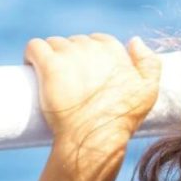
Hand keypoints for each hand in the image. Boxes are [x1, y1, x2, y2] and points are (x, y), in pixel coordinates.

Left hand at [24, 33, 161, 155]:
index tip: (85, 74)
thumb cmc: (120, 120)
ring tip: (46, 78)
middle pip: (74, 43)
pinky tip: (30, 65)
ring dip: (50, 56)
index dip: (90, 57)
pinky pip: (35, 47)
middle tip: (66, 82)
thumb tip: (135, 41)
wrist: (93, 139)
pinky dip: (31, 54)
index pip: (97, 41)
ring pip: (54, 44)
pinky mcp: (49, 65)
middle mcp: (91, 47)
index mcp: (113, 50)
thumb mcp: (148, 93)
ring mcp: (69, 54)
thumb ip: (150, 64)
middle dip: (70, 57)